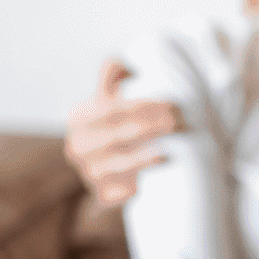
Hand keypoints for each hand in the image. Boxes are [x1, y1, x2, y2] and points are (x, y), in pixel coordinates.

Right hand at [64, 60, 181, 206]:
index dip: (141, 106)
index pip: (110, 109)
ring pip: (120, 165)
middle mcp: (77, 147)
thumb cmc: (123, 121)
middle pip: (118, 136)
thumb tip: (117, 64)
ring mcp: (88, 173)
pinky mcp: (103, 195)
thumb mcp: (116, 95)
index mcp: (79, 118)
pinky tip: (159, 175)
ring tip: (173, 149)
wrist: (120, 165)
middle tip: (181, 123)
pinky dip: (140, 184)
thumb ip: (115, 74)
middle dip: (152, 128)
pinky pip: (121, 192)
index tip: (170, 104)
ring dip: (149, 157)